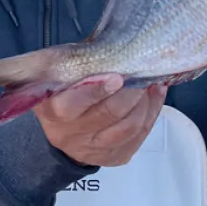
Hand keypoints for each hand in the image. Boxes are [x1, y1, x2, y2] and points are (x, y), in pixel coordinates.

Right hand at [33, 74, 167, 166]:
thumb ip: (78, 64)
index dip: (96, 91)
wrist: (64, 131)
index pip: (72, 105)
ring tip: (151, 84)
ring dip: (145, 103)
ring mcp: (94, 150)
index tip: (116, 76)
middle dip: (131, 93)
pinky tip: (154, 96)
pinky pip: (140, 136)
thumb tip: (113, 49)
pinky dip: (152, 113)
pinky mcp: (115, 157)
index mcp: (52, 111)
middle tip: (141, 74)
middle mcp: (71, 135)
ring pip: (129, 128)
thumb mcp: (60, 76)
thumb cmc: (63, 93)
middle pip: (108, 115)